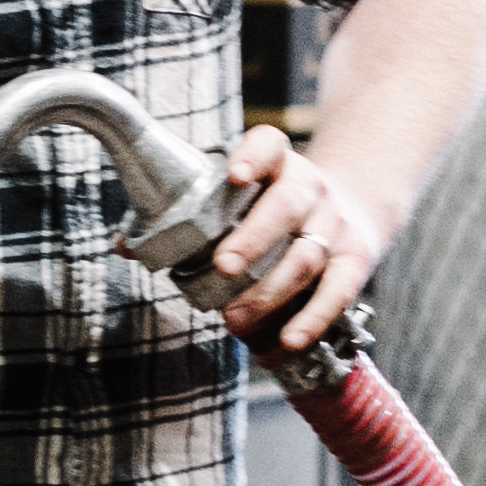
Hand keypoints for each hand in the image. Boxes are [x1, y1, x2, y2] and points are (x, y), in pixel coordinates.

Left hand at [206, 125, 385, 353]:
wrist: (351, 208)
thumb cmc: (275, 207)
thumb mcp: (247, 193)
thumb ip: (195, 214)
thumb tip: (130, 246)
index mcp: (278, 163)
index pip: (268, 145)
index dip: (253, 157)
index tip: (234, 175)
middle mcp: (310, 187)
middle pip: (286, 207)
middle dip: (253, 240)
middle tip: (223, 267)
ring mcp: (335, 223)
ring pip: (306, 257)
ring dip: (269, 292)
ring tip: (235, 319)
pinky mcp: (355, 259)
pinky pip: (338, 291)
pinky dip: (312, 319)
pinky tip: (288, 340)